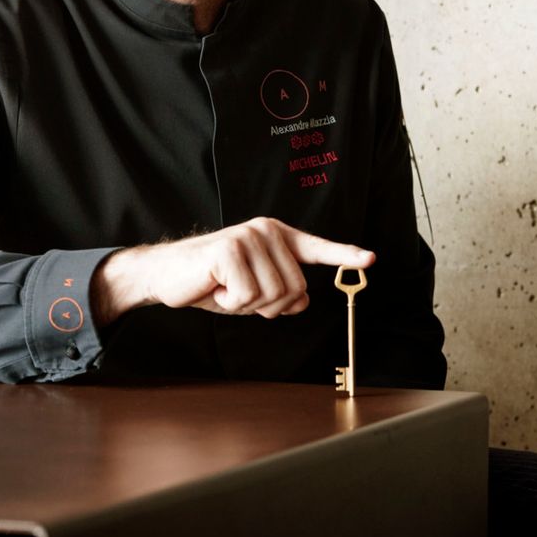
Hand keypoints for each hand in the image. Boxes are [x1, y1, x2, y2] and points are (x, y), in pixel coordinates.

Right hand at [92, 217, 374, 324]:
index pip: (316, 249)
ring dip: (246, 304)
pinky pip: (247, 296)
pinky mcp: (230, 249)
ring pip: (273, 295)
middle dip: (269, 305)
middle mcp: (266, 231)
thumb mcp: (253, 291)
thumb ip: (281, 293)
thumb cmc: (212, 282)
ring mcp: (248, 237)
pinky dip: (230, 302)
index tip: (369, 260)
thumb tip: (304, 300)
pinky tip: (214, 286)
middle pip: (295, 289)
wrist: (167, 274)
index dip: (344, 256)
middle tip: (238, 293)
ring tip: (225, 287)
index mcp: (275, 237)